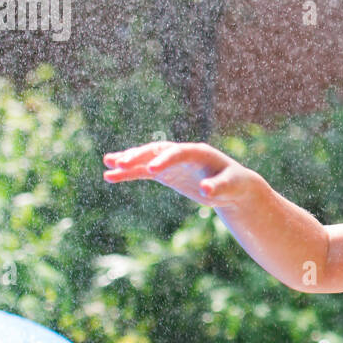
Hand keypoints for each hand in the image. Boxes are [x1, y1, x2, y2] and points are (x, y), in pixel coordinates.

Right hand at [101, 141, 253, 208]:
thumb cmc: (234, 184)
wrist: (232, 186)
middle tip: (120, 162)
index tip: (152, 170)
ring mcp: (172, 162)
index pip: (178, 153)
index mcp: (199, 152)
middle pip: (157, 151)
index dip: (165, 160)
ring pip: (146, 158)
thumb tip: (205, 191)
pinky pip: (143, 171)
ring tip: (108, 163)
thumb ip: (219, 187)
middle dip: (139, 156)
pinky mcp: (166, 173)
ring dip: (128, 161)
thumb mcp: (231, 187)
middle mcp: (182, 153)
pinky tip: (109, 177)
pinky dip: (128, 173)